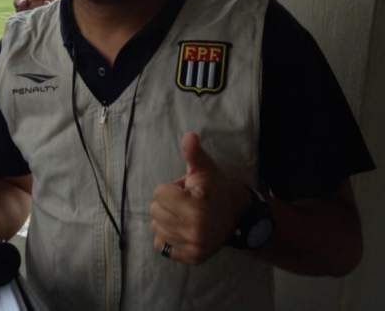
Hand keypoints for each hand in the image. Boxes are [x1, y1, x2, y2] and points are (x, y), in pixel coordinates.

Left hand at [150, 132, 249, 263]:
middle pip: (155, 210)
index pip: (159, 193)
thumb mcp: (206, 169)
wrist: (239, 217)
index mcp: (197, 204)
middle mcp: (195, 228)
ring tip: (185, 216)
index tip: (186, 191)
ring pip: (156, 227)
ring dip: (166, 220)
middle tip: (186, 204)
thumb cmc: (216, 189)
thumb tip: (189, 136)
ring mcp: (194, 246)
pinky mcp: (191, 258)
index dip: (171, 189)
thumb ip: (193, 153)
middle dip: (167, 204)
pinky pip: (161, 245)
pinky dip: (168, 237)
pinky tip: (182, 230)